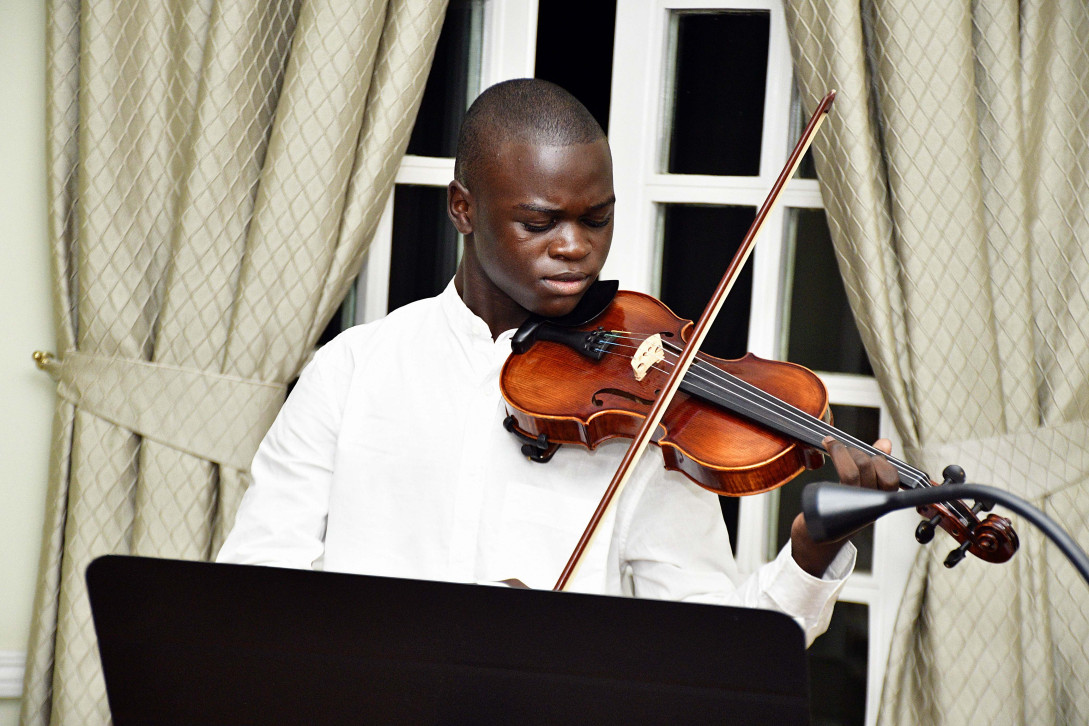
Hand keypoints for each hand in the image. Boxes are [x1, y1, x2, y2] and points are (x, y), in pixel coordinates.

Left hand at [789, 437, 898, 576]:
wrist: (818, 538)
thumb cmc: (841, 510)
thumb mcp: (861, 487)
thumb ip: (875, 464)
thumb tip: (885, 443)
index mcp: (878, 501)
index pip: (892, 478)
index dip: (883, 461)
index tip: (872, 453)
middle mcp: (868, 505)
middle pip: (872, 467)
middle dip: (858, 451)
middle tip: (844, 449)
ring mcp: (851, 506)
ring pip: (856, 470)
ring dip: (843, 450)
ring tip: (833, 444)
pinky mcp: (833, 504)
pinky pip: (843, 476)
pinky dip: (837, 455)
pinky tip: (828, 445)